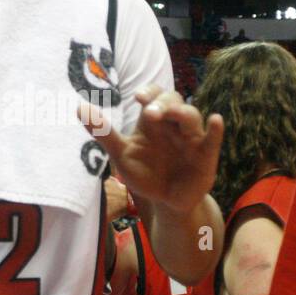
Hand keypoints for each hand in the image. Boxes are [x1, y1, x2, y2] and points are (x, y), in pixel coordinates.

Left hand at [81, 84, 222, 215]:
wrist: (165, 202)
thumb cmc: (145, 173)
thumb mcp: (121, 154)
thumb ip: (103, 133)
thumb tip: (79, 108)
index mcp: (153, 120)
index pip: (154, 95)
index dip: (150, 92)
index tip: (139, 97)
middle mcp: (173, 124)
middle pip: (173, 101)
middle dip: (163, 104)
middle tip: (150, 112)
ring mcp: (191, 138)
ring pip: (192, 116)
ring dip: (183, 113)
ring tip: (173, 115)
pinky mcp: (206, 155)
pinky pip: (212, 139)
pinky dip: (215, 130)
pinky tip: (216, 120)